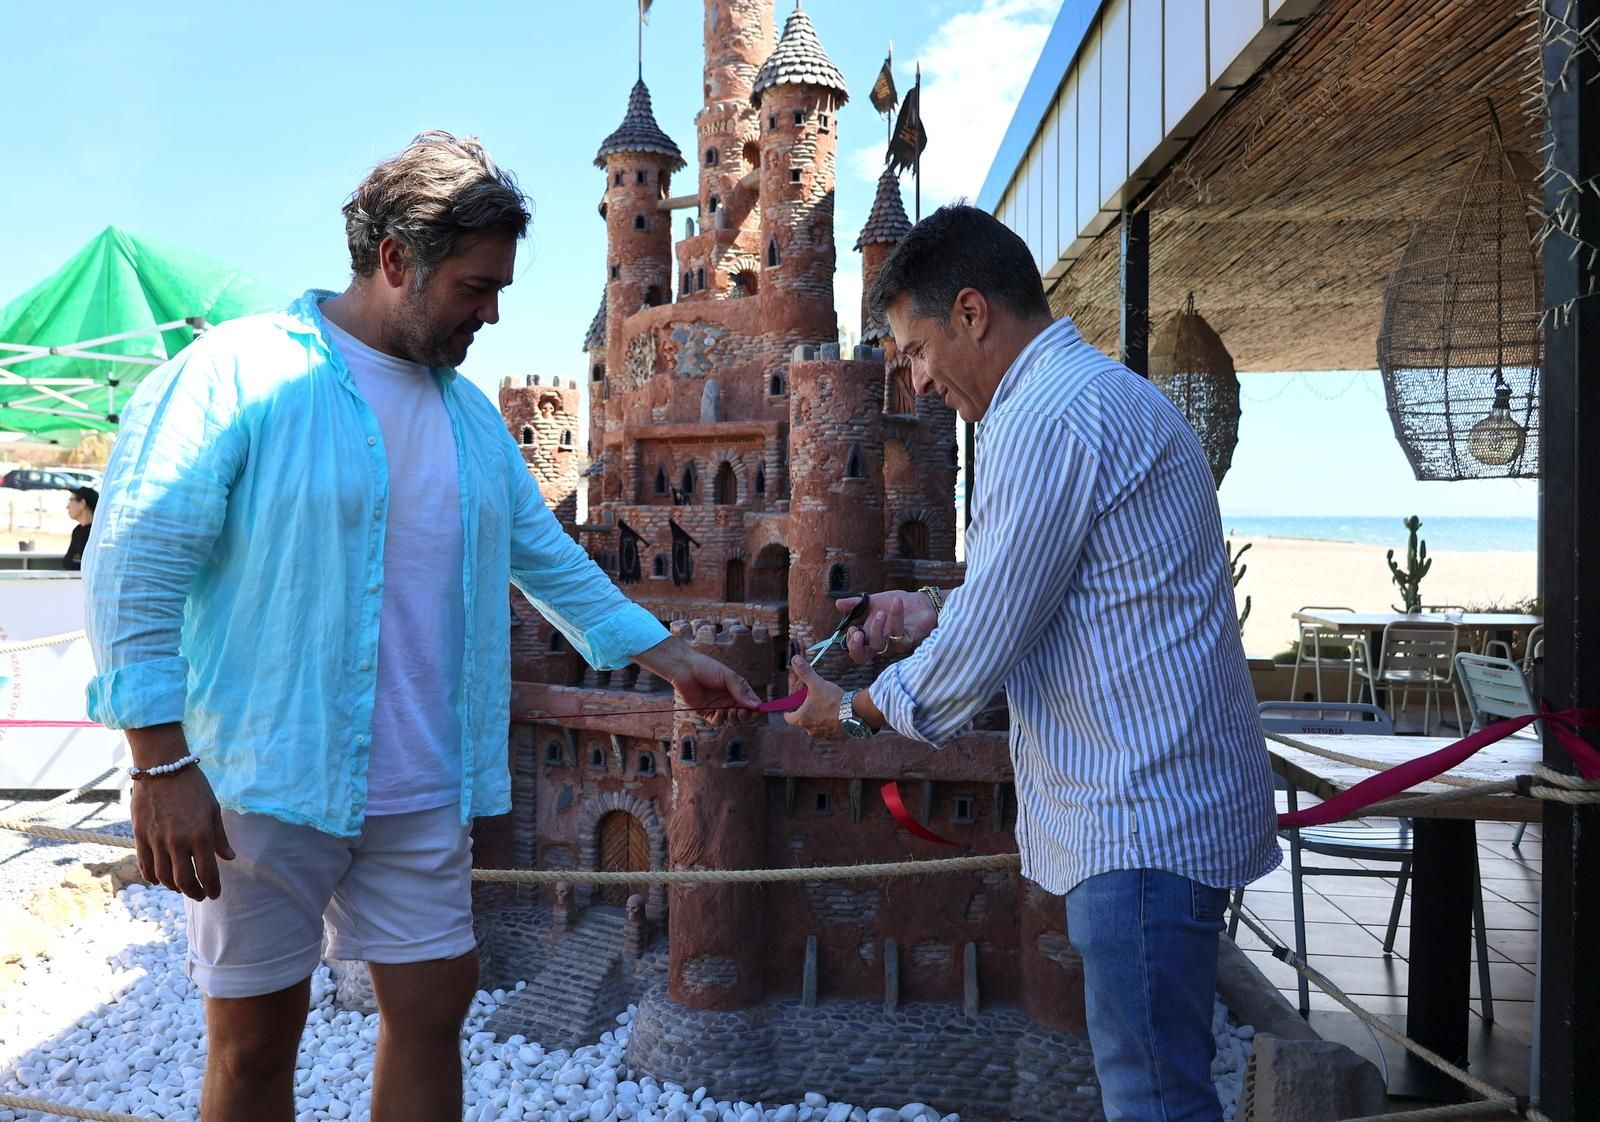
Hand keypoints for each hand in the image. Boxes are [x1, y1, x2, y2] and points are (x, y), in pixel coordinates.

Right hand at [130, 764, 234, 900]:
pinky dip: (152, 878)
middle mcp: (178, 842)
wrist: (162, 768)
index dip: (212, 888)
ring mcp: (156, 841)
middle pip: (184, 881)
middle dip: (194, 892)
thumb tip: (229, 858)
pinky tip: (160, 879)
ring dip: (174, 887)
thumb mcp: (213, 809)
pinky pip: (145, 866)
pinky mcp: (140, 837)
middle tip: (200, 895)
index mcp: (200, 835)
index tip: (214, 894)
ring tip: (182, 887)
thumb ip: (219, 837)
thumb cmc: (193, 786)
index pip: (207, 873)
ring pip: (163, 877)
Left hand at [667, 648, 760, 724]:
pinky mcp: (706, 713)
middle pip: (743, 714)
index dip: (756, 708)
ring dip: (734, 718)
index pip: (751, 702)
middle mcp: (729, 700)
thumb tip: (756, 705)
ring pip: (732, 720)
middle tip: (743, 711)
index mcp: (737, 690)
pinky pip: (717, 721)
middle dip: (746, 716)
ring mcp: (718, 707)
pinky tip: (719, 711)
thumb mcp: (728, 677)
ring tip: (732, 710)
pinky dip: (720, 719)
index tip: (758, 711)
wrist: (685, 669)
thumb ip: (741, 692)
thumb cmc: (707, 668)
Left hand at [783, 656, 844, 738]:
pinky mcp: (836, 738)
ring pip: (817, 729)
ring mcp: (824, 735)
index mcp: (803, 719)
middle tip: (811, 705)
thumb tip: (795, 659)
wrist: (855, 714)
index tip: (789, 711)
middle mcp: (811, 730)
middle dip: (806, 715)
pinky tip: (837, 717)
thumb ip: (805, 672)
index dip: (788, 714)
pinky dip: (831, 726)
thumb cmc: (833, 700)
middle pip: (803, 723)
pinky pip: (830, 732)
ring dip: (819, 721)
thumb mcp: (817, 684)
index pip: (789, 719)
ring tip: (825, 710)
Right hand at [840, 590, 936, 664]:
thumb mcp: (873, 601)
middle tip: (858, 633)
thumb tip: (837, 604)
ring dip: (877, 629)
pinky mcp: (909, 639)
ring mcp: (894, 643)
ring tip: (881, 613)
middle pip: (863, 657)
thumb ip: (855, 604)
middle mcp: (881, 643)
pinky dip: (896, 617)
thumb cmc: (898, 605)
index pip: (856, 650)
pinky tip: (897, 602)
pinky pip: (899, 633)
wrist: (922, 602)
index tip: (852, 628)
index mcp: (870, 636)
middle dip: (856, 647)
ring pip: (881, 646)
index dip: (851, 644)